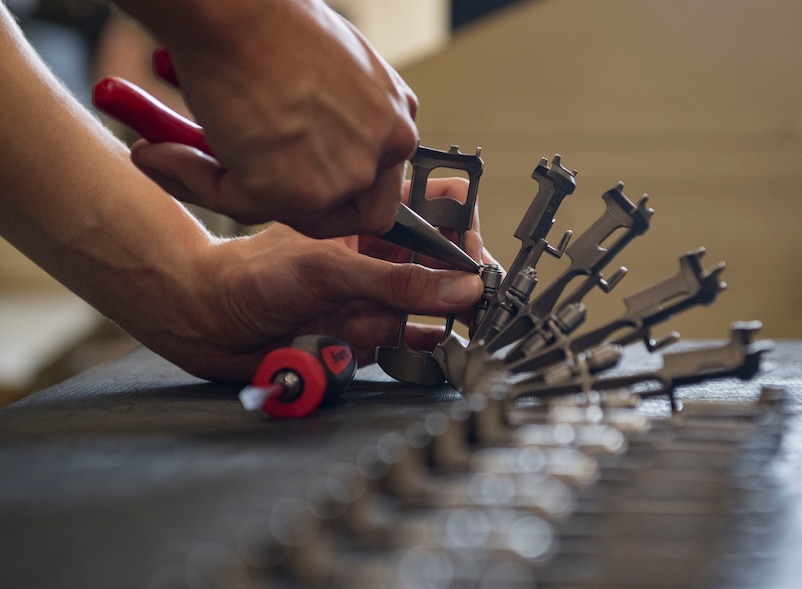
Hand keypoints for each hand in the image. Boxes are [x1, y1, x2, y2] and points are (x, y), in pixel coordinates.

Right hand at [117, 0, 418, 236]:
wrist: (235, 9)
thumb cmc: (275, 21)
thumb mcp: (339, 71)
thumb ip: (342, 121)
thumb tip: (313, 154)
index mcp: (396, 123)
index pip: (380, 189)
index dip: (341, 195)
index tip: (303, 186)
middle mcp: (378, 156)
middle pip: (350, 216)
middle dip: (303, 208)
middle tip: (255, 188)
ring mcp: (337, 178)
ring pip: (291, 216)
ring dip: (241, 190)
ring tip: (189, 154)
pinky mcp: (287, 192)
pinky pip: (235, 206)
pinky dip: (193, 179)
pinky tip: (161, 152)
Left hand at [142, 177, 495, 381]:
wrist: (211, 325)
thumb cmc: (254, 276)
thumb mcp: (329, 270)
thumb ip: (397, 281)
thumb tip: (460, 286)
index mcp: (370, 221)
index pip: (434, 211)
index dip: (462, 227)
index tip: (477, 252)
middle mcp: (378, 257)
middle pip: (441, 263)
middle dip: (463, 279)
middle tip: (485, 296)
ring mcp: (374, 296)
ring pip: (429, 305)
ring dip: (443, 314)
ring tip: (455, 321)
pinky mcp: (367, 334)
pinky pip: (410, 340)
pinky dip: (427, 344)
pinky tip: (439, 344)